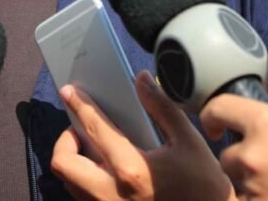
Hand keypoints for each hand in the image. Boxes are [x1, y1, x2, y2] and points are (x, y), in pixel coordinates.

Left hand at [51, 71, 234, 200]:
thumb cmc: (204, 188)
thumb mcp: (189, 142)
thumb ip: (162, 107)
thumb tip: (142, 79)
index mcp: (132, 171)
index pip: (95, 129)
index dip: (80, 106)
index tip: (69, 92)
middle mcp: (111, 195)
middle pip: (63, 164)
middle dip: (66, 141)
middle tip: (82, 131)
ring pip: (69, 184)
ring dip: (74, 162)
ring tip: (94, 149)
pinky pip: (83, 199)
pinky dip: (85, 181)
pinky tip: (104, 171)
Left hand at [200, 96, 267, 199]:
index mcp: (267, 123)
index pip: (220, 109)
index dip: (212, 115)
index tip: (213, 124)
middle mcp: (255, 155)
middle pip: (229, 156)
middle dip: (245, 160)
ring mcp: (257, 188)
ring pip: (240, 185)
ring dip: (255, 185)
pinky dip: (264, 200)